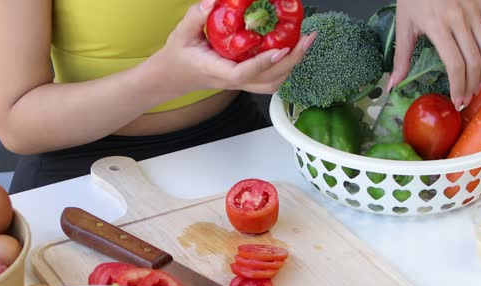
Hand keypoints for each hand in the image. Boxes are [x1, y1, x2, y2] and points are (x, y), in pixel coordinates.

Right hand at [153, 0, 315, 94]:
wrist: (173, 76)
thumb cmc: (178, 56)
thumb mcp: (181, 33)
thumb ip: (196, 16)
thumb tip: (214, 0)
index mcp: (218, 72)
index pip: (243, 73)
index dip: (263, 63)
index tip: (280, 49)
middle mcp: (234, 81)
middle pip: (269, 81)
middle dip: (292, 61)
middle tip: (307, 38)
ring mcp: (242, 82)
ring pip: (273, 83)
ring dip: (293, 65)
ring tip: (305, 41)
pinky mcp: (247, 79)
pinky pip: (271, 78)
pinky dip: (286, 65)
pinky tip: (292, 46)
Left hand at [390, 0, 480, 108]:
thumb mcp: (404, 25)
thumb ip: (401, 57)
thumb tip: (393, 84)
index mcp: (438, 27)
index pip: (455, 65)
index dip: (459, 87)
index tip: (457, 101)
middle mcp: (459, 19)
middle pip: (474, 60)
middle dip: (472, 84)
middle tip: (468, 99)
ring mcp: (474, 10)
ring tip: (478, 85)